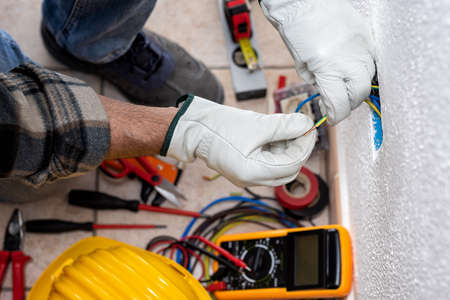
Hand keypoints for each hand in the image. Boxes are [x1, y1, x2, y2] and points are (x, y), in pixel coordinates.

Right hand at [160, 95, 315, 186]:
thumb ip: (285, 126)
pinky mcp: (245, 170)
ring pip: (280, 168)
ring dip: (287, 149)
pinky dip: (276, 151)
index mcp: (253, 172)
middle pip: (289, 170)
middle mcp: (251, 180)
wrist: (194, 129)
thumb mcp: (257, 124)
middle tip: (300, 128)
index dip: (305, 144)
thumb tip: (307, 124)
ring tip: (286, 129)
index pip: (292, 163)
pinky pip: (269, 165)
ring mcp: (248, 177)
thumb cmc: (219, 127)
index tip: (309, 127)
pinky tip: (274, 135)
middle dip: (298, 149)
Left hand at [260, 0, 375, 123]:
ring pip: (370, 77)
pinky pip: (374, 60)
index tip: (332, 118)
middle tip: (338, 103)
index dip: (336, 116)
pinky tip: (352, 69)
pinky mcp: (368, 36)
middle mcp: (350, 59)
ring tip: (344, 84)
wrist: (305, 1)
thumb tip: (329, 95)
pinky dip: (364, 70)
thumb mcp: (301, 64)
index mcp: (328, 68)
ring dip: (358, 86)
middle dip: (349, 103)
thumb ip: (318, 82)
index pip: (340, 104)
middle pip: (360, 94)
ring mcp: (362, 47)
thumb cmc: (297, 30)